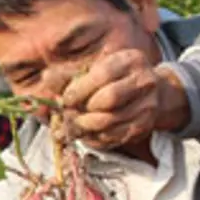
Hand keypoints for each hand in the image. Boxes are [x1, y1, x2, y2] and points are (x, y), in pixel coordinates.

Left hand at [49, 49, 187, 151]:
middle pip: (109, 99)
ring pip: (111, 121)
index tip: (65, 99)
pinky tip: (85, 135)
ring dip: (86, 127)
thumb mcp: (95, 70)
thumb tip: (47, 79)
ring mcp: (148, 105)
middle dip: (83, 109)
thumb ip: (70, 75)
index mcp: (130, 60)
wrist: (153, 94)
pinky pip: (115, 137)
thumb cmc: (115, 80)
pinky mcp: (144, 127)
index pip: (103, 74)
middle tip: (68, 114)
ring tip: (72, 126)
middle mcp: (144, 81)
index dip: (80, 89)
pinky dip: (95, 139)